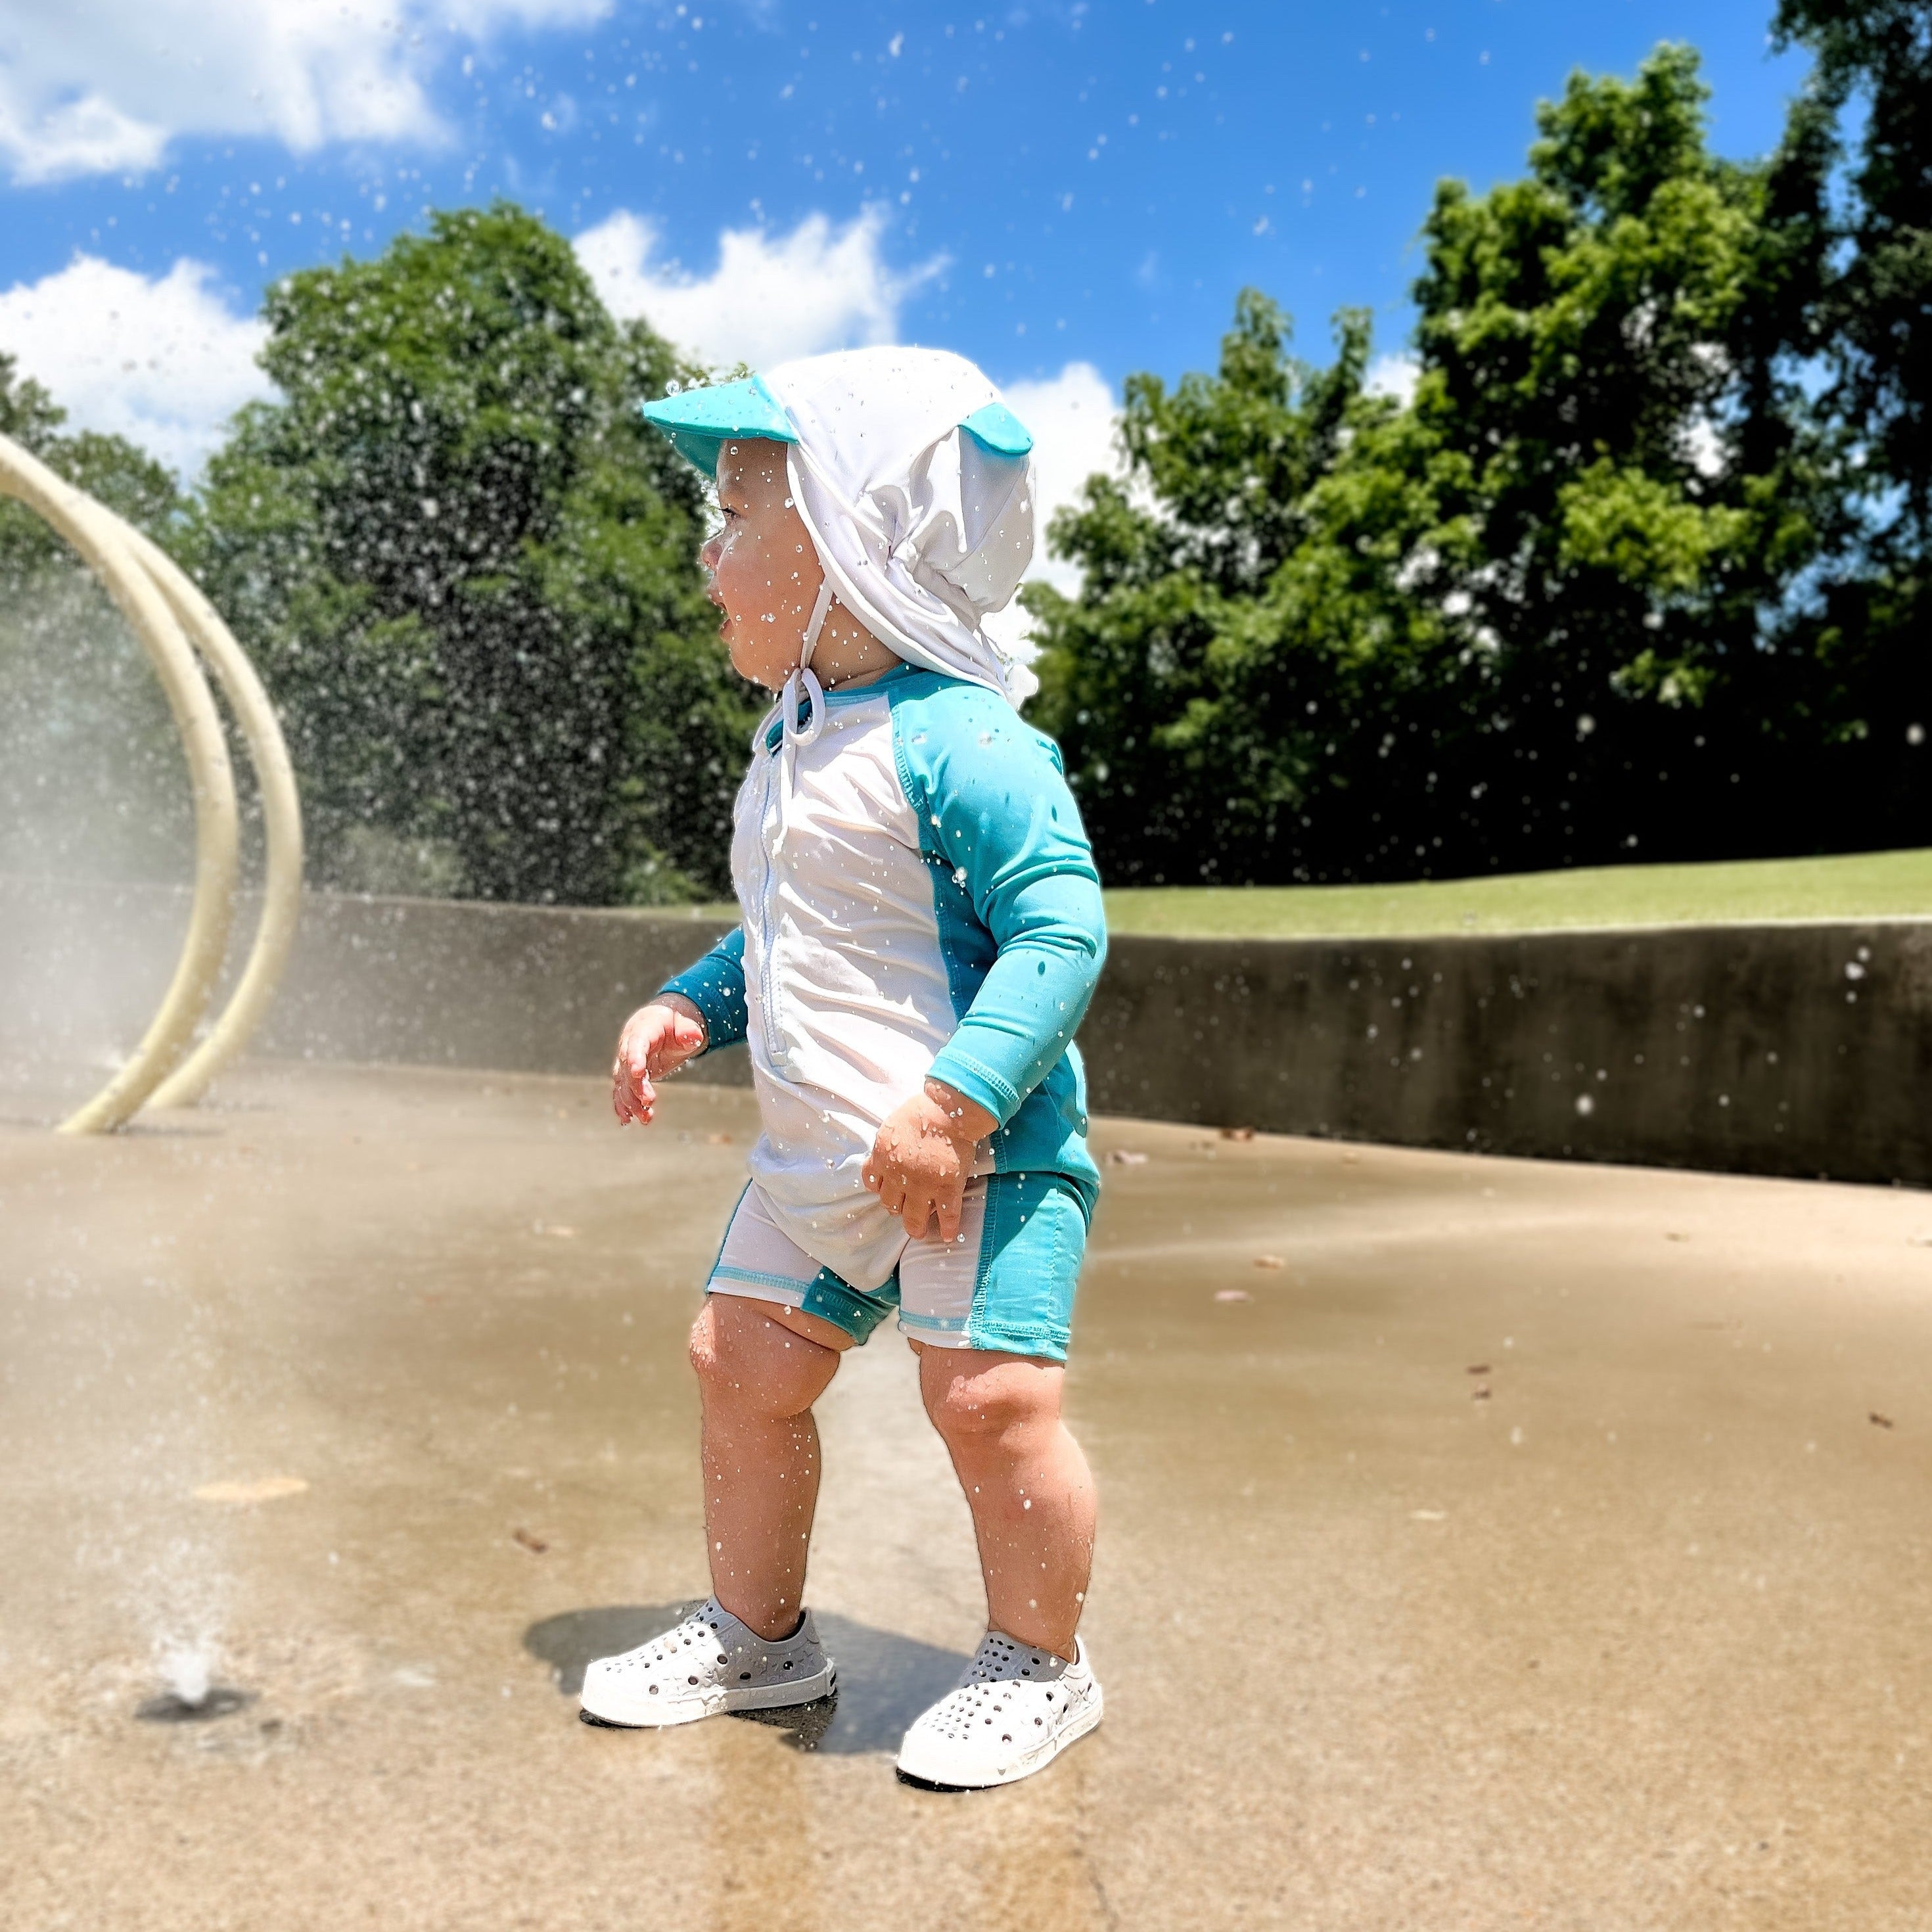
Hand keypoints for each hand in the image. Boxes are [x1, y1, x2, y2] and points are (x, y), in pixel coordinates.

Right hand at [611, 995, 706, 1125]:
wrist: (658, 1024)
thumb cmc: (672, 1024)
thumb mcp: (683, 1023)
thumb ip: (688, 1031)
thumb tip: (694, 1037)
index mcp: (642, 1029)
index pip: (636, 1043)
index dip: (635, 1058)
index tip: (638, 1073)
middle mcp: (628, 1045)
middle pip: (627, 1068)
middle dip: (636, 1087)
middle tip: (649, 1101)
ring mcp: (625, 1061)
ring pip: (623, 1083)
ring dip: (631, 1101)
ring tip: (645, 1117)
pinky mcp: (626, 1075)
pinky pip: (621, 1090)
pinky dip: (622, 1105)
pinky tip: (627, 1120)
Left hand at [863, 1079, 997, 1240]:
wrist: (949, 1110)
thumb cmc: (923, 1110)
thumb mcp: (892, 1123)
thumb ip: (888, 1142)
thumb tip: (887, 1152)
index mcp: (883, 1157)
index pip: (872, 1183)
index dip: (880, 1188)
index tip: (888, 1189)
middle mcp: (898, 1176)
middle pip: (890, 1203)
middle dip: (897, 1207)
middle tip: (905, 1207)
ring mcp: (923, 1185)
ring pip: (913, 1218)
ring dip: (915, 1227)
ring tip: (919, 1232)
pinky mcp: (946, 1189)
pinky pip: (946, 1215)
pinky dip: (947, 1228)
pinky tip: (947, 1236)